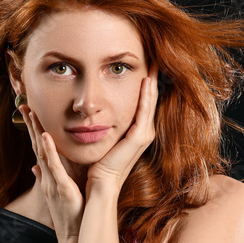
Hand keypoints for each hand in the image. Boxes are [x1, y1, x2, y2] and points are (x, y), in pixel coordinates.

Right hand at [20, 104, 84, 242]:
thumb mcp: (59, 190)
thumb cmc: (70, 213)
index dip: (34, 129)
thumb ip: (48, 176)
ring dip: (35, 131)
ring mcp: (52, 180)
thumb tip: (34, 166)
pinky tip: (45, 137)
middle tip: (24, 105)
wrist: (73, 234)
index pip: (39, 148)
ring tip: (31, 113)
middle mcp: (47, 175)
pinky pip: (54, 167)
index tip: (29, 111)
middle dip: (30, 125)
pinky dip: (49, 151)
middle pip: (36, 145)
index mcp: (49, 174)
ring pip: (41, 152)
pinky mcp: (61, 187)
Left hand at [86, 63, 158, 193]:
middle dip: (152, 78)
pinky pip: (144, 111)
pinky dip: (146, 95)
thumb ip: (102, 124)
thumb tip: (90, 110)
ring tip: (153, 63)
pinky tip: (146, 80)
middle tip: (153, 58)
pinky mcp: (139, 138)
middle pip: (150, 98)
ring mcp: (143, 135)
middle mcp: (144, 131)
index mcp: (136, 131)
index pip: (143, 102)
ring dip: (152, 82)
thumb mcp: (102, 138)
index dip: (145, 84)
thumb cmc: (98, 164)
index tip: (143, 65)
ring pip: (149, 102)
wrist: (101, 184)